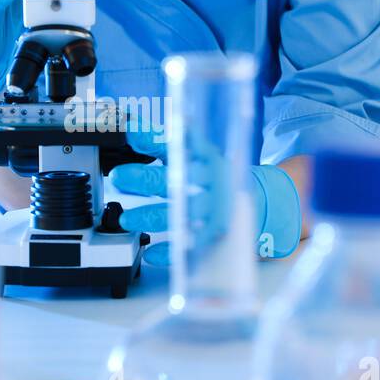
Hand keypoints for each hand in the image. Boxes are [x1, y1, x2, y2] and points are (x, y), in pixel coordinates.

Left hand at [110, 125, 300, 265]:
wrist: (261, 202)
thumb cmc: (217, 177)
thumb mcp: (199, 154)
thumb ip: (169, 143)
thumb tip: (134, 126)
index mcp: (205, 157)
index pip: (176, 144)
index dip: (153, 138)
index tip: (131, 133)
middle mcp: (209, 182)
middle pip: (174, 180)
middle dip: (145, 179)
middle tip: (119, 177)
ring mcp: (212, 210)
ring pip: (178, 214)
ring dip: (151, 216)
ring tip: (126, 220)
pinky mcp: (213, 236)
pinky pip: (189, 245)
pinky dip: (170, 251)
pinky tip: (151, 253)